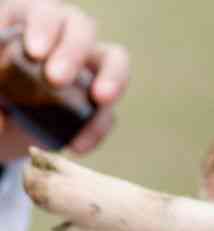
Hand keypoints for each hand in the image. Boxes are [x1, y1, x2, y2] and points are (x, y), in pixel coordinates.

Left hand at [0, 0, 128, 160]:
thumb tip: (1, 119)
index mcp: (28, 21)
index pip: (43, 12)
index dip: (43, 26)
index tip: (35, 52)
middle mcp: (63, 39)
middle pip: (82, 28)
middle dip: (73, 52)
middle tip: (57, 79)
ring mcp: (85, 70)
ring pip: (114, 60)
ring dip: (112, 78)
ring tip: (101, 99)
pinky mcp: (96, 105)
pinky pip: (107, 113)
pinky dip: (97, 128)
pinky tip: (78, 146)